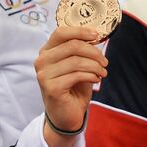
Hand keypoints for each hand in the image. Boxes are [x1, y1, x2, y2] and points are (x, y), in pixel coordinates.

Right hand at [34, 25, 106, 146]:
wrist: (66, 115)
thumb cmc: (72, 89)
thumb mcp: (77, 65)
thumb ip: (81, 51)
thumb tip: (95, 36)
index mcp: (46, 51)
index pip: (61, 32)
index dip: (81, 31)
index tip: (97, 35)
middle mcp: (41, 61)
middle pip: (72, 45)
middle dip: (94, 52)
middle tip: (105, 62)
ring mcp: (44, 75)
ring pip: (77, 61)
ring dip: (95, 66)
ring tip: (102, 73)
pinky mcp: (51, 87)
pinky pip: (77, 75)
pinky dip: (91, 76)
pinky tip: (96, 80)